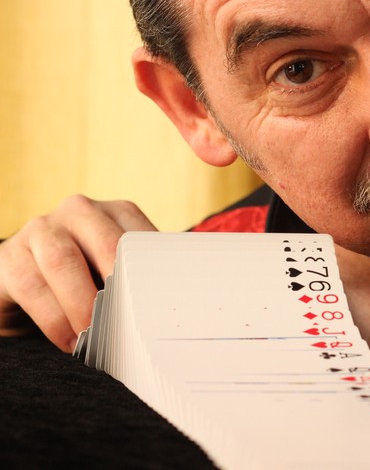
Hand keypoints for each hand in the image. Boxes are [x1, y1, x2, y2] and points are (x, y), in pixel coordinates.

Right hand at [0, 195, 155, 351]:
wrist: (29, 287)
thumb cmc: (88, 282)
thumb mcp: (117, 275)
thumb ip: (141, 280)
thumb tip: (169, 308)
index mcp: (115, 213)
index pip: (140, 236)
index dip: (151, 271)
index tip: (163, 304)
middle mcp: (79, 212)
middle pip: (105, 244)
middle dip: (119, 287)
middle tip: (131, 324)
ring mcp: (41, 229)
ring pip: (62, 261)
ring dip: (82, 305)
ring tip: (96, 338)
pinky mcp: (10, 256)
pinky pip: (32, 285)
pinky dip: (54, 319)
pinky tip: (69, 341)